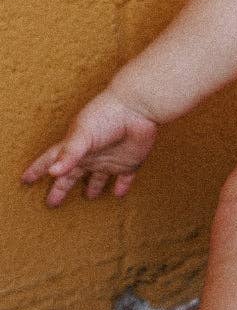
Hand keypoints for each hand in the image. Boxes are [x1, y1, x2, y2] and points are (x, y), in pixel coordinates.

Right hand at [21, 90, 158, 206]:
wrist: (137, 107)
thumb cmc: (106, 116)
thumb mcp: (83, 135)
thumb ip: (69, 154)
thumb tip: (53, 172)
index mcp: (75, 147)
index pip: (52, 160)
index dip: (38, 170)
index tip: (26, 179)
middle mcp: (91, 155)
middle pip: (73, 175)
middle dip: (62, 188)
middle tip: (52, 202)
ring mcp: (110, 158)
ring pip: (99, 178)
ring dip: (94, 187)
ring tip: (90, 196)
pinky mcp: (129, 161)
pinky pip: (125, 178)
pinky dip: (122, 187)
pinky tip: (119, 194)